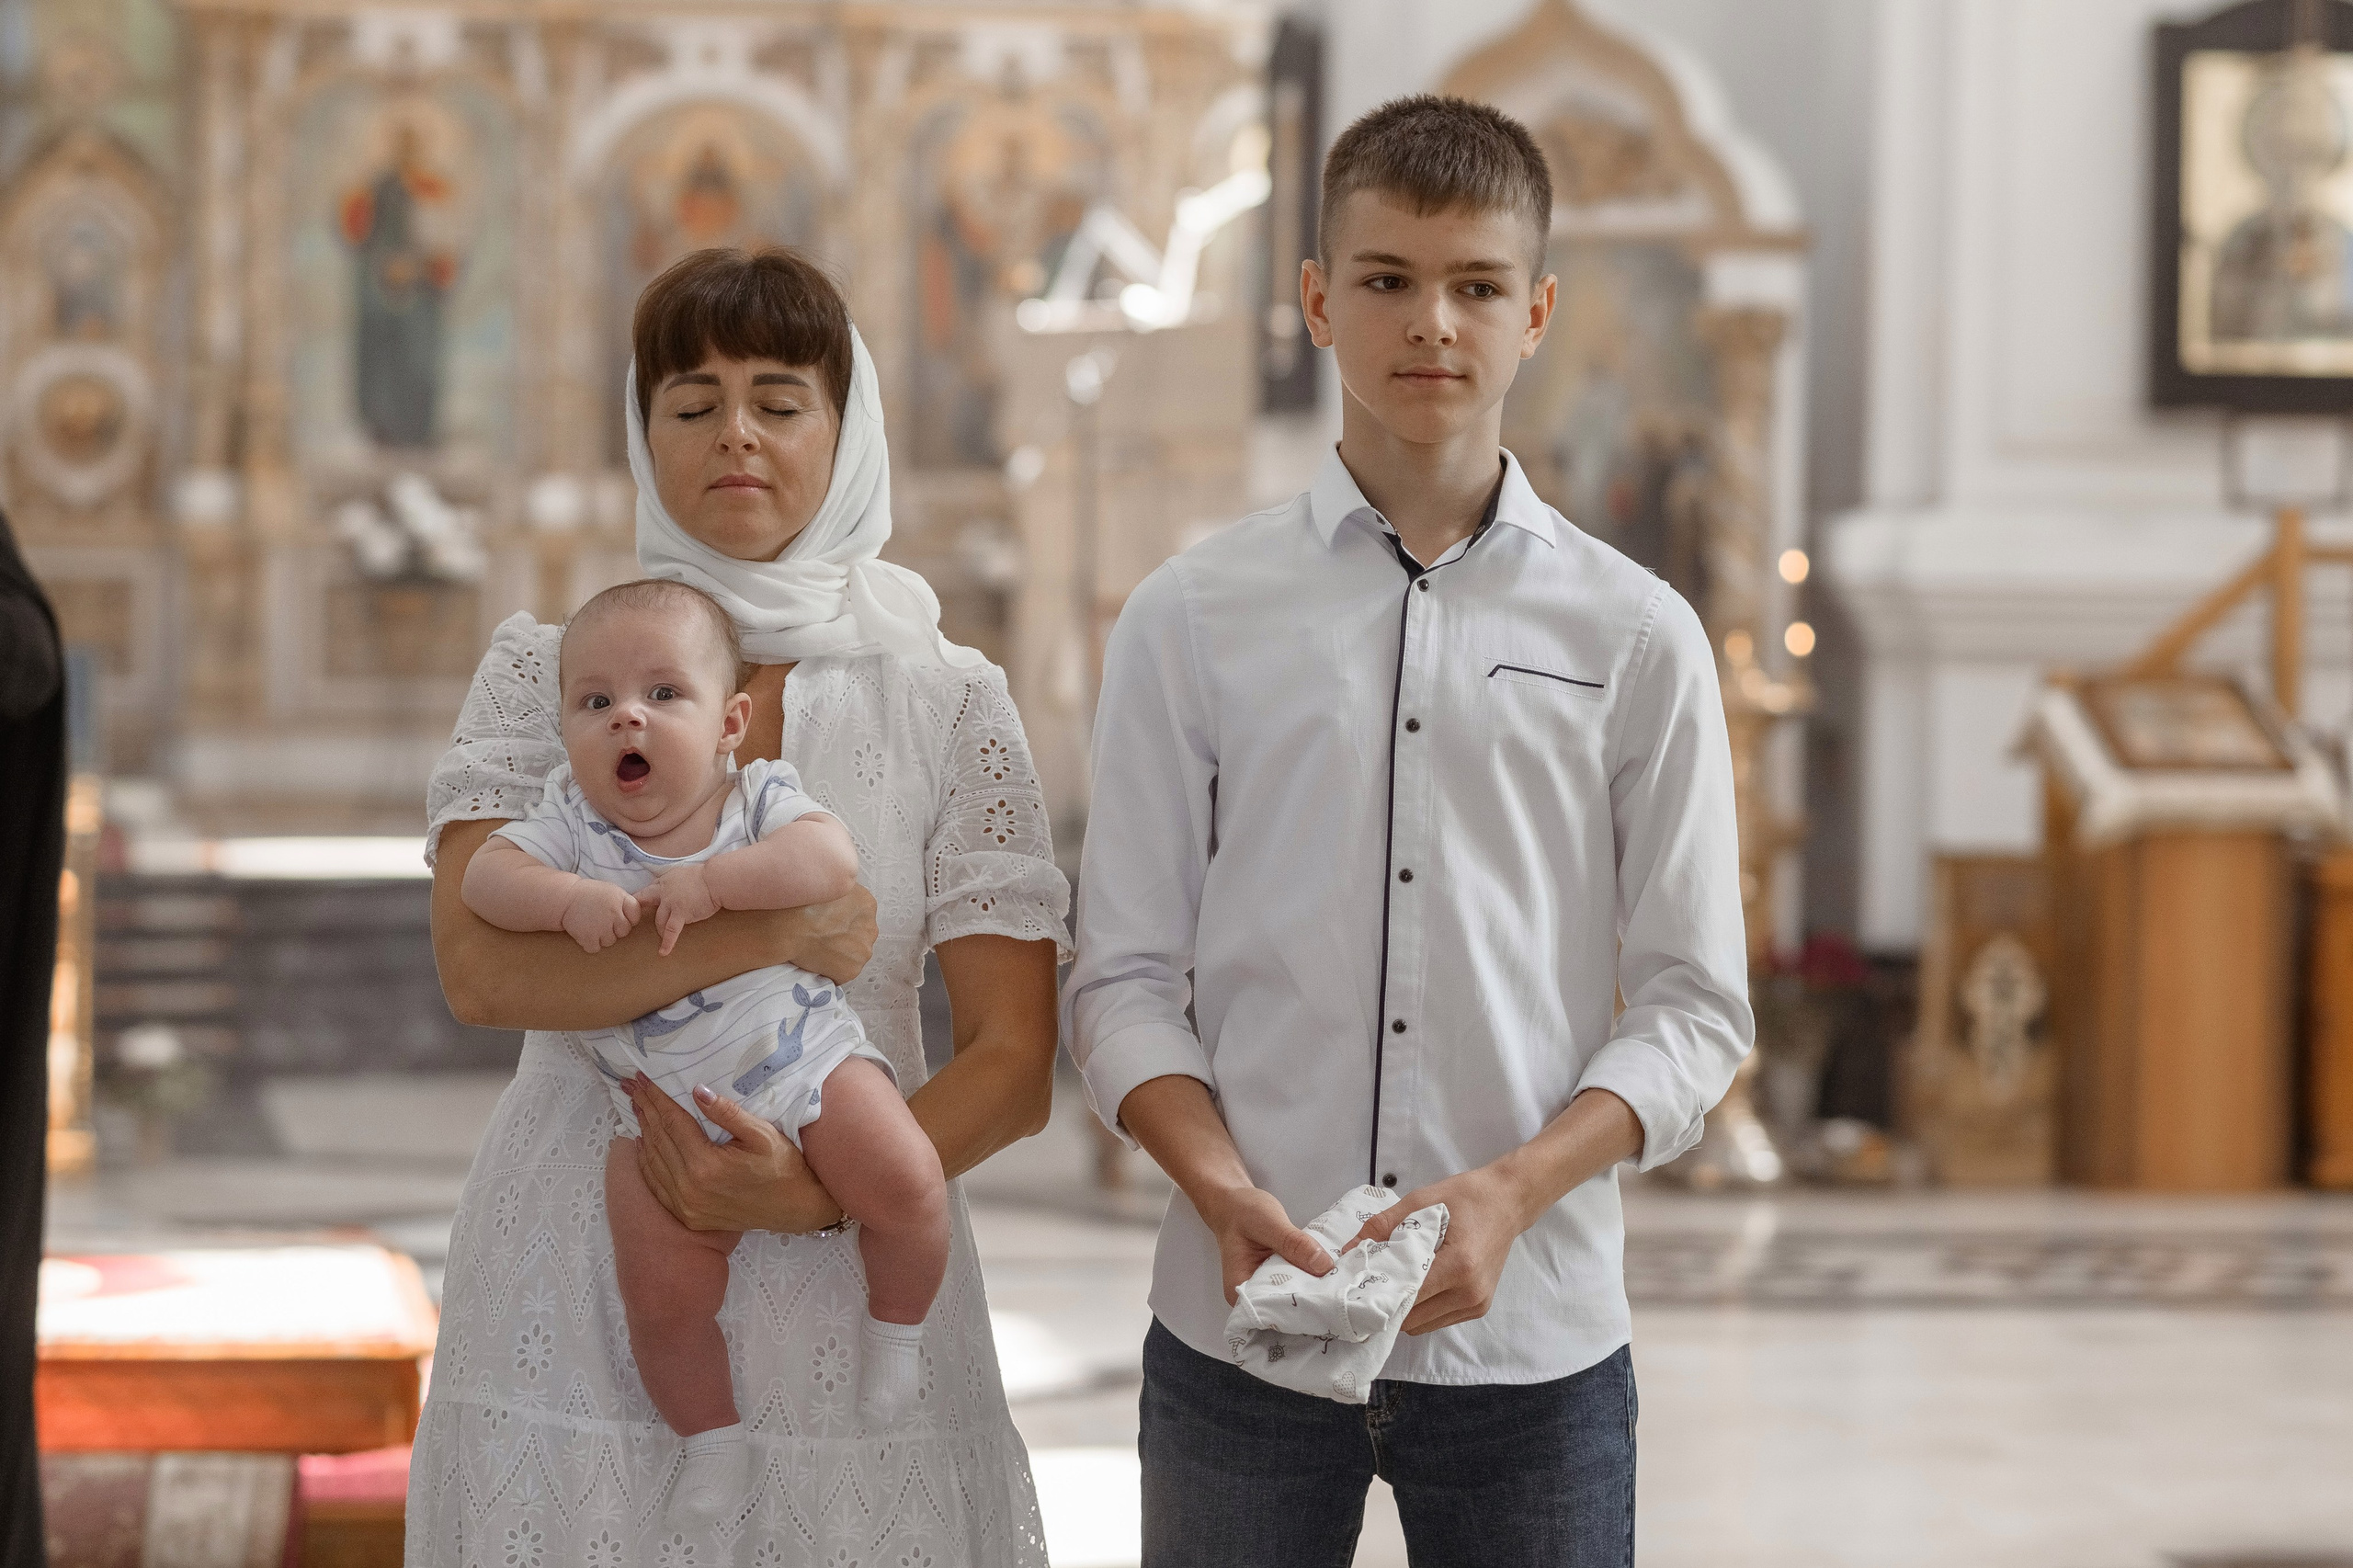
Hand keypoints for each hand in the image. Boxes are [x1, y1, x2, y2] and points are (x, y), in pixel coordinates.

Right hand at [560, 879, 638, 952]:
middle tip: (601, 920)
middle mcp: (614, 912)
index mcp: (621, 899)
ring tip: (591, 924)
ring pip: (610, 941)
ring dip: (601, 937)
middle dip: (615, 929)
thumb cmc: (588, 894)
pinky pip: (595, 948)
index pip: (635, 915)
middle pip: (624, 931)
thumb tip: (638, 915)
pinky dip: (589, 944)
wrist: (564, 897)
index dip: (628, 918)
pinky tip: (584, 932)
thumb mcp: (611, 891)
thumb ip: (624, 902)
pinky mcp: (588, 937)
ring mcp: (602, 926)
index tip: (616, 915)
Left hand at [625, 1073, 843, 1233]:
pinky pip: (658, 1186)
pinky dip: (647, 1163)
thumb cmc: (782, 1166)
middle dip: (644, 1109)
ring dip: (643, 1132)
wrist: (794, 1208)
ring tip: (636, 1107)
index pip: (673, 1123)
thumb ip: (727, 1113)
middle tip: (631, 1086)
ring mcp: (686, 1206)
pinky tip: (643, 1145)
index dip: (656, 1098)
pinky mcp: (687, 1216)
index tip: (641, 1078)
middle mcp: (689, 1189)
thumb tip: (696, 1091)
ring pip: (654, 1162)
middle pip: (659, 1140)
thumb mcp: (761, 1134)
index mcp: (706, 1165)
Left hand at [637, 864, 720, 955]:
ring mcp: (671, 903)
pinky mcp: (680, 913)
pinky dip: (667, 942)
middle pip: (645, 901)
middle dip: (638, 911)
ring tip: (663, 937)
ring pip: (659, 920)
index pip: (650, 889)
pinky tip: (663, 952)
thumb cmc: (708, 877)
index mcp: (666, 881)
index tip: (639, 906)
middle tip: (632, 921)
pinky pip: (671, 930)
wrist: (716, 880)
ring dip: (660, 929)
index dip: (644, 898)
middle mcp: (664, 891)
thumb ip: (679, 882)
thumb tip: (680, 888)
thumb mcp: (687, 873)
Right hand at [780, 884, 878, 983]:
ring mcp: (863, 951)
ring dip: (839, 954)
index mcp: (867, 904)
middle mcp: (871, 928)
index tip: (826, 922)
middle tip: (822, 936)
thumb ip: (841, 889)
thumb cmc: (804, 901)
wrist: (789, 926)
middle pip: (859, 935)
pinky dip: (831, 970)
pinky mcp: (852, 970)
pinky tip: (817, 961)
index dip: (841, 919)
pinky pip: (842, 972)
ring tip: (818, 949)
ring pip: (853, 954)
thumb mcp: (829, 881)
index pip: (858, 915)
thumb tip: (840, 895)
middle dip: (844, 937)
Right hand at [1195, 1184, 1334, 1305]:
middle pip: (1286, 1307)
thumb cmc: (1241, 1211)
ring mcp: (1266, 1289)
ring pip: (1295, 1295)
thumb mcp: (1268, 1222)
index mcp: (1240, 1291)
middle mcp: (1252, 1297)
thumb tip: (1324, 1266)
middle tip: (1342, 1292)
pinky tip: (1329, 1274)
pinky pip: (1297, 1283)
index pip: (1273, 1311)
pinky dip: (1311, 1277)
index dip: (1301, 1308)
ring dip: (1315, 1288)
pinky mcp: (1278, 1279)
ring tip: (1341, 1285)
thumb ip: (1294, 1243)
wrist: (1234, 1202)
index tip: (1329, 1300)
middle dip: (1312, 1299)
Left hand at [1348, 1163, 1533, 1335]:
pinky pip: (1437, 1320)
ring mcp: (1477, 1304)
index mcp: (1459, 1265)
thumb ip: (1383, 1225)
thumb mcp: (1421, 1200)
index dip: (1378, 1293)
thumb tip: (1349, 1251)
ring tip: (1395, 1281)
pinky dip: (1421, 1308)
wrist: (1508, 1201)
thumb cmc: (1467, 1197)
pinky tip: (1418, 1284)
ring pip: (1422, 1325)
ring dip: (1404, 1309)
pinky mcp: (1479, 1308)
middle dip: (1388, 1303)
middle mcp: (1470, 1293)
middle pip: (1411, 1319)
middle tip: (1371, 1282)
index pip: (1407, 1296)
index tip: (1357, 1285)